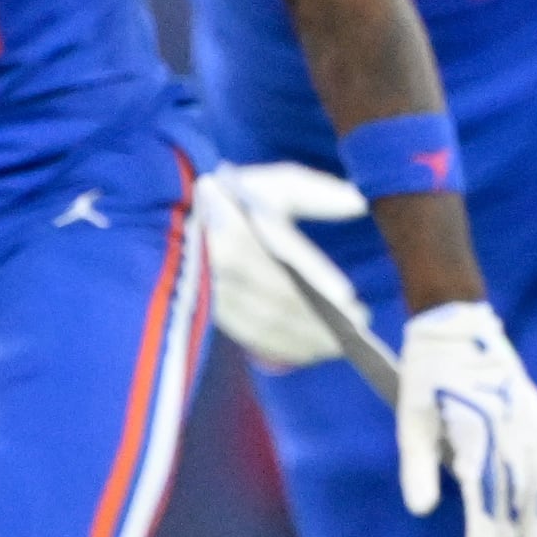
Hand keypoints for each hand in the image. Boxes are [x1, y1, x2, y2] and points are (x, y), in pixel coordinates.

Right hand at [195, 161, 374, 370]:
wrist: (176, 220)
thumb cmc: (235, 197)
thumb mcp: (273, 185)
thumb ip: (317, 194)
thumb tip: (361, 202)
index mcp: (236, 228)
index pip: (282, 258)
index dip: (316, 279)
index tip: (348, 296)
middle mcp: (221, 266)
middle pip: (279, 299)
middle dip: (323, 317)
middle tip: (360, 325)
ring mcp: (213, 294)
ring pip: (267, 324)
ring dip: (309, 338)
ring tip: (343, 342)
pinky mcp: (211, 314)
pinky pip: (252, 338)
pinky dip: (286, 348)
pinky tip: (312, 351)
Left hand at [397, 299, 536, 536]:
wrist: (457, 326)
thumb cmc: (426, 377)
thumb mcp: (411, 419)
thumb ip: (417, 467)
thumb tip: (422, 511)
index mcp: (472, 422)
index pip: (482, 481)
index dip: (484, 519)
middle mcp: (506, 421)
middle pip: (514, 483)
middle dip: (509, 525)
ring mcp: (527, 416)